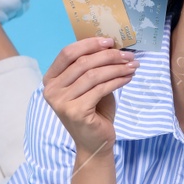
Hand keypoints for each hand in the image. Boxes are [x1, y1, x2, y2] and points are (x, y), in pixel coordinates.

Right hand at [42, 37, 138, 160]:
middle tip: (128, 55)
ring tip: (132, 66)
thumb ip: (91, 66)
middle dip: (108, 56)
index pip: (67, 53)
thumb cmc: (93, 111)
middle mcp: (51, 90)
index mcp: (50, 79)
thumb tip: (109, 44)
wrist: (94, 142)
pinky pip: (100, 89)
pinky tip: (128, 78)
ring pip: (93, 75)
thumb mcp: (89, 85)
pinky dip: (117, 80)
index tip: (110, 41)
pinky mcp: (76, 112)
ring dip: (116, 68)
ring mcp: (62, 102)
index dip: (89, 44)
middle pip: (82, 62)